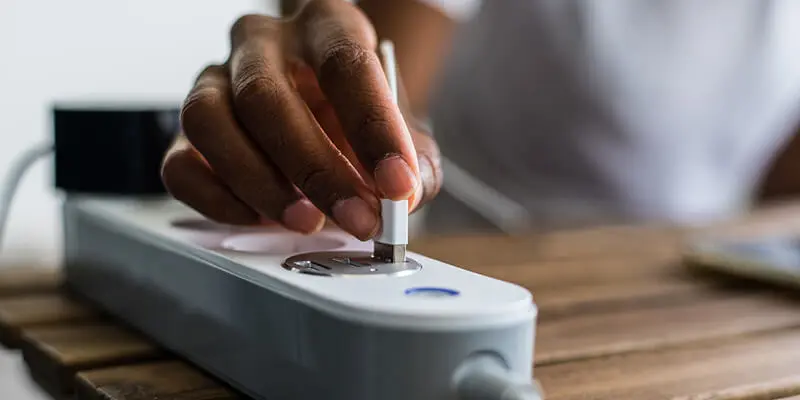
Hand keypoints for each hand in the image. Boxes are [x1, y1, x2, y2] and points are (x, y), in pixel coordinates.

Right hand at [160, 0, 441, 239]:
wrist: (326, 116)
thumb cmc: (361, 122)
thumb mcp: (402, 133)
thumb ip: (414, 162)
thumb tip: (406, 195)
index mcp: (324, 26)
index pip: (344, 63)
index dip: (373, 127)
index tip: (397, 184)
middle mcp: (261, 44)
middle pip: (266, 95)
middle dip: (315, 168)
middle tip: (355, 217)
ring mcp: (214, 82)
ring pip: (207, 120)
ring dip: (258, 181)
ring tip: (305, 221)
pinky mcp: (187, 132)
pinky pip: (179, 164)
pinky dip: (216, 199)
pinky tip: (258, 218)